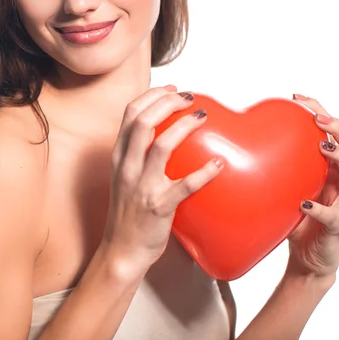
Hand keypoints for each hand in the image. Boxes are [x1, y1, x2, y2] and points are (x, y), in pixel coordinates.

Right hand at [102, 86, 223, 274]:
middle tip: (190, 98)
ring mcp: (142, 187)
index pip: (130, 113)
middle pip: (143, 121)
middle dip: (168, 102)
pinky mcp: (159, 206)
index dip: (152, 95)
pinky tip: (219, 163)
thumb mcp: (125, 175)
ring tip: (202, 117)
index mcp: (119, 156)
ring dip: (184, 126)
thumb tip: (165, 129)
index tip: (172, 89)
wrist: (122, 250)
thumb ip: (138, 153)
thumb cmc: (128, 211)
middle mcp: (127, 167)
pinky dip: (205, 172)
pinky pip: (186, 185)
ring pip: (161, 146)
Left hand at [285, 94, 338, 282]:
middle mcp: (337, 182)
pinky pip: (333, 217)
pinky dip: (319, 208)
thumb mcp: (280, 187)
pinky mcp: (336, 228)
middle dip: (338, 127)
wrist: (306, 262)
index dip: (319, 111)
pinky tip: (304, 202)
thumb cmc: (292, 219)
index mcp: (325, 169)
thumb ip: (268, 166)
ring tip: (323, 147)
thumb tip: (230, 141)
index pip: (331, 132)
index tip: (297, 98)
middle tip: (318, 118)